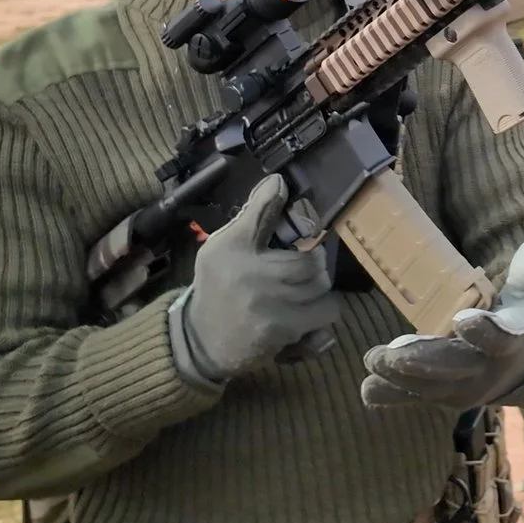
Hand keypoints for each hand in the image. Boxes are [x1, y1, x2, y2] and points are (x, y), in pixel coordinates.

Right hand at [169, 174, 344, 381]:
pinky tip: (304, 314)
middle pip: (312, 260)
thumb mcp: (222, 247)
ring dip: (319, 290)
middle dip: (314, 263)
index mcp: (235, 248)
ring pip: (323, 288)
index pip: (263, 213)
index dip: (283, 202)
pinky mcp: (283, 333)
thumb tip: (278, 182)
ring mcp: (271, 307)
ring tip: (304, 291)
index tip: (290, 197)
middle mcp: (253, 275)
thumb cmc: (217, 286)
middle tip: (304, 267)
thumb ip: (252, 217)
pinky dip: (320, 316)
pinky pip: (324, 317)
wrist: (200, 340)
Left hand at [362, 228, 523, 409]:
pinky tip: (368, 389)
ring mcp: (462, 387)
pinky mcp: (442, 394)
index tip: (464, 321)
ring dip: (400, 376)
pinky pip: (414, 397)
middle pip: (454, 368)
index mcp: (512, 344)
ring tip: (374, 361)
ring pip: (430, 385)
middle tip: (393, 353)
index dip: (483, 332)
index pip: (499, 340)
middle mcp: (486, 372)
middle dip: (423, 360)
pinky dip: (391, 395)